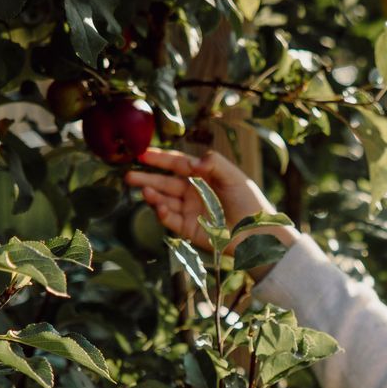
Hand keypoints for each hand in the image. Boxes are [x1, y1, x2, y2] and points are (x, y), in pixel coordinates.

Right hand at [123, 147, 286, 261]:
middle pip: (165, 182)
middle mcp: (193, 192)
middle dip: (147, 178)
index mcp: (203, 176)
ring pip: (165, 201)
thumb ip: (213, 163)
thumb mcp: (234, 176)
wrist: (257, 233)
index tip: (142, 154)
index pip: (177, 164)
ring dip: (153, 196)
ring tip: (144, 191)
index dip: (160, 159)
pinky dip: (164, 214)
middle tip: (129, 176)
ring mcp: (189, 211)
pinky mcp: (189, 230)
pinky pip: (172, 221)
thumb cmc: (250, 202)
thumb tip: (191, 162)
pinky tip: (160, 208)